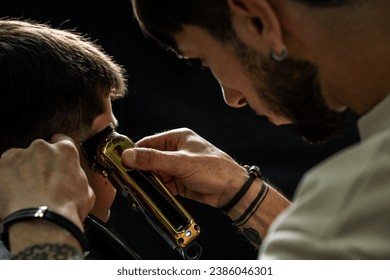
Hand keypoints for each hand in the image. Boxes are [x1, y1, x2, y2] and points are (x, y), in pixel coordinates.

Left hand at [0, 134, 94, 229]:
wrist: (43, 223)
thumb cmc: (66, 209)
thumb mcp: (86, 193)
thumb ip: (78, 179)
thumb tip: (75, 184)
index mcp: (66, 151)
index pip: (62, 141)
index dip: (58, 154)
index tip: (55, 163)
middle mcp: (42, 148)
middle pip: (39, 150)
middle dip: (39, 164)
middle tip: (41, 184)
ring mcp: (20, 155)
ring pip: (18, 159)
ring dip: (21, 171)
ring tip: (24, 192)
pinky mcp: (1, 166)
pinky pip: (2, 170)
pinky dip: (5, 180)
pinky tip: (13, 195)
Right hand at [121, 128, 247, 207]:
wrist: (232, 190)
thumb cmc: (214, 169)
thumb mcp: (181, 162)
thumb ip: (154, 159)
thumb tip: (129, 155)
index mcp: (177, 138)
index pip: (148, 143)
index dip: (134, 153)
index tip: (121, 163)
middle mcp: (176, 151)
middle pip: (149, 160)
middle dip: (140, 170)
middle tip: (128, 180)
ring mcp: (177, 167)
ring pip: (154, 174)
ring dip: (148, 182)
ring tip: (138, 190)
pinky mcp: (179, 181)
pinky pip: (162, 185)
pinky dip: (156, 190)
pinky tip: (151, 195)